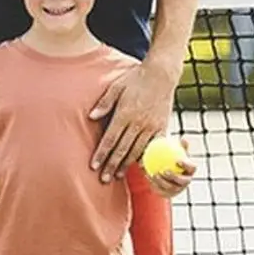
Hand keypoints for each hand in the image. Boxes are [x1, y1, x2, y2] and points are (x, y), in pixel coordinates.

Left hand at [89, 58, 177, 181]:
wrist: (161, 74)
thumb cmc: (135, 79)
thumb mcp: (116, 87)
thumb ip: (104, 103)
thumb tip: (91, 117)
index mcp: (124, 113)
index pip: (110, 139)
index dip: (101, 154)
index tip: (93, 166)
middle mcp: (138, 123)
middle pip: (122, 149)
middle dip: (111, 165)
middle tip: (103, 180)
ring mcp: (151, 126)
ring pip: (137, 151)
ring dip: (126, 165)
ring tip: (117, 175)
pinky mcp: (162, 127)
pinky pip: (154, 148)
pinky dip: (145, 158)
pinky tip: (139, 167)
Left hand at [145, 138, 195, 198]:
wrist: (165, 167)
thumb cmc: (172, 155)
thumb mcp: (175, 149)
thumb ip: (180, 145)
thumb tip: (184, 139)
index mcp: (190, 170)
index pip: (191, 168)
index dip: (186, 165)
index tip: (178, 160)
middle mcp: (186, 181)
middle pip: (182, 181)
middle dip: (174, 177)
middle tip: (165, 170)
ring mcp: (178, 189)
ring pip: (171, 187)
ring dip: (162, 182)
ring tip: (155, 174)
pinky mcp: (168, 193)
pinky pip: (161, 189)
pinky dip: (154, 183)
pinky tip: (148, 176)